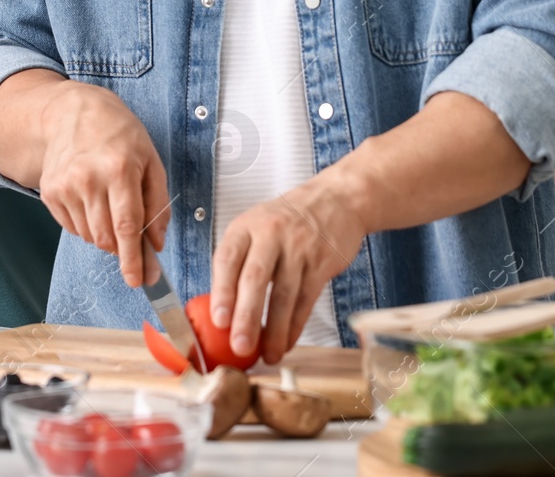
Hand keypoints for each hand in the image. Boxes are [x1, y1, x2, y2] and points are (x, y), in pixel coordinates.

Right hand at [35, 81, 170, 287]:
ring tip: (109, 204)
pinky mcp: (49, 192)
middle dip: (121, 248)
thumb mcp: (150, 160)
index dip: (133, 258)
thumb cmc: (119, 134)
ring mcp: (65, 186)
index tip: (137, 280)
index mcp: (119, 169)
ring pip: (89, 236)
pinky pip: (73, 228)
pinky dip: (87, 225)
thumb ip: (158, 204)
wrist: (73, 112)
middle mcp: (88, 179)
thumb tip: (155, 244)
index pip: (126, 225)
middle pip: (106, 238)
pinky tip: (91, 200)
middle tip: (130, 239)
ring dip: (104, 234)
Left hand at [209, 178, 366, 362]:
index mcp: (245, 227)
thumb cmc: (287, 220)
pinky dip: (296, 325)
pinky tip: (287, 342)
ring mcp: (299, 248)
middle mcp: (271, 235)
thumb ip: (238, 262)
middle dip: (246, 317)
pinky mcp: (322, 262)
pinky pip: (306, 299)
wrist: (336, 200)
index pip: (227, 260)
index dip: (222, 292)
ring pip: (284, 295)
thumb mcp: (254, 227)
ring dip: (275, 330)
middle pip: (255, 279)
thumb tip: (221, 310)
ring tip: (267, 355)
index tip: (219, 321)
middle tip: (240, 346)